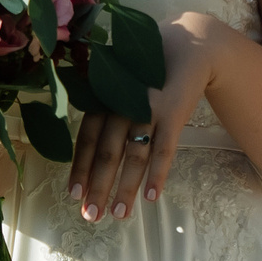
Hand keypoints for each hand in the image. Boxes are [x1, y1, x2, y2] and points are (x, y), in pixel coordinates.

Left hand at [67, 13, 228, 220]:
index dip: (80, 168)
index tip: (74, 195)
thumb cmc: (147, 70)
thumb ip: (103, 108)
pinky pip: (164, 148)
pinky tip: (152, 197)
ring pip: (133, 155)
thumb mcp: (119, 83)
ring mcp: (148, 107)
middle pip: (107, 152)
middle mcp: (121, 103)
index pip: (87, 138)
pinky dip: (157, 174)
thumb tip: (88, 147)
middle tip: (91, 216)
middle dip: (98, 187)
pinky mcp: (174, 111)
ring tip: (119, 214)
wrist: (188, 44)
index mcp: (103, 97)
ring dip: (125, 187)